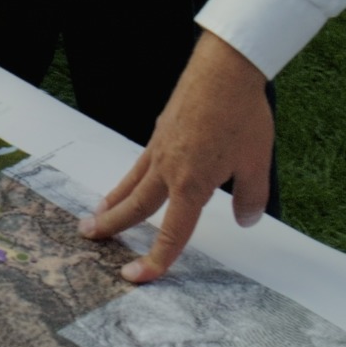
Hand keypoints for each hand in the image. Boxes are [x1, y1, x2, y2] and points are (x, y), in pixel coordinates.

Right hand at [77, 32, 271, 282]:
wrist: (225, 69)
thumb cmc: (242, 114)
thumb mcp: (257, 162)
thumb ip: (251, 197)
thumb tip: (247, 220)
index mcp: (192, 185)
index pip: (172, 233)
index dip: (156, 259)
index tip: (136, 276)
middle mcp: (168, 170)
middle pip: (135, 206)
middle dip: (112, 226)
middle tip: (88, 237)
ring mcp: (160, 148)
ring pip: (131, 182)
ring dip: (113, 201)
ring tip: (97, 214)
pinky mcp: (160, 131)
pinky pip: (140, 163)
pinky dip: (129, 177)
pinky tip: (131, 179)